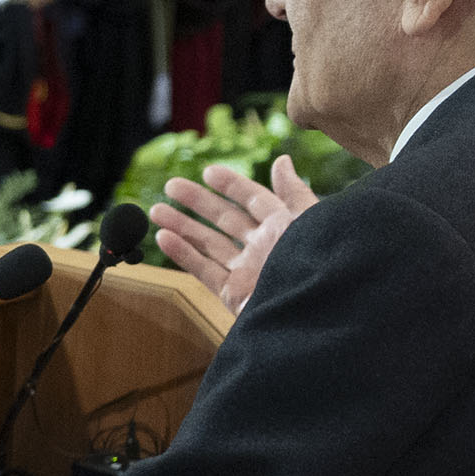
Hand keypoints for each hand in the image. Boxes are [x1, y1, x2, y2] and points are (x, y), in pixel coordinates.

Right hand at [153, 154, 316, 313]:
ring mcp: (248, 271)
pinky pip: (204, 270)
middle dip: (198, 201)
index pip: (255, 200)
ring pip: (209, 243)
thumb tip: (282, 161)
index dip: (232, 185)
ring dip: (182, 225)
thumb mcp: (308, 220)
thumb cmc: (318, 264)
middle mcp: (264, 247)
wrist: (313, 314)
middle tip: (172, 186)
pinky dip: (182, 254)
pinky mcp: (234, 294)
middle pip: (225, 219)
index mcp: (286, 227)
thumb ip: (293, 192)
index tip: (208, 172)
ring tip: (156, 210)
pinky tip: (163, 238)